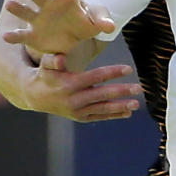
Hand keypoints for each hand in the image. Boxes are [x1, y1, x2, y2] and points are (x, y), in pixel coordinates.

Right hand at [3, 0, 114, 55]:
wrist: (74, 36)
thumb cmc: (85, 23)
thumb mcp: (96, 21)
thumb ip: (102, 21)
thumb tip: (110, 26)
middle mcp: (47, 6)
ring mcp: (38, 19)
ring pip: (26, 12)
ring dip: (18, 8)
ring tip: (10, 5)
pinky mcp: (33, 35)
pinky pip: (22, 35)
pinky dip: (15, 36)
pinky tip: (6, 37)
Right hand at [23, 54, 141, 121]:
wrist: (36, 96)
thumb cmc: (45, 75)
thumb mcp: (45, 65)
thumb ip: (52, 60)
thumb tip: (61, 58)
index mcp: (69, 84)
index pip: (95, 77)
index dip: (112, 72)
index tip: (128, 69)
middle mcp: (75, 99)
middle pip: (103, 94)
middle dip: (122, 91)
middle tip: (139, 88)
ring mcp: (78, 110)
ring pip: (103, 108)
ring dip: (121, 106)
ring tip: (136, 104)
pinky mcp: (81, 118)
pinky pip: (100, 116)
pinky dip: (114, 115)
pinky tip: (127, 112)